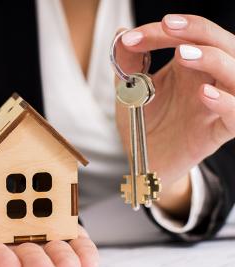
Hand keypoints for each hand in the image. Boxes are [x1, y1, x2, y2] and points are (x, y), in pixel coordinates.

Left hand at [115, 15, 234, 216]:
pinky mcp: (219, 131)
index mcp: (188, 66)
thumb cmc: (143, 123)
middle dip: (196, 30)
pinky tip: (204, 94)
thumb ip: (126, 64)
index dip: (160, 31)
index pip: (187, 35)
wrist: (146, 160)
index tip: (130, 38)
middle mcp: (207, 80)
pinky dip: (227, 102)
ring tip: (182, 54)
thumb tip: (121, 34)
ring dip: (213, 58)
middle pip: (221, 43)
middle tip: (167, 26)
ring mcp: (216, 104)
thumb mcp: (129, 92)